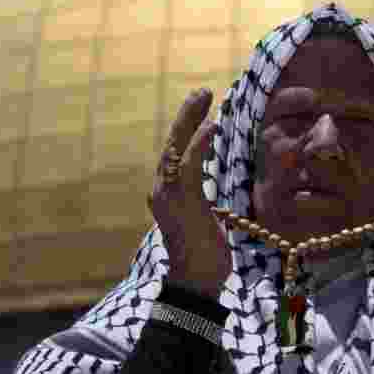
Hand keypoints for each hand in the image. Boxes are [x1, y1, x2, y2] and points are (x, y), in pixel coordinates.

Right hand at [148, 88, 230, 301]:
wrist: (197, 282)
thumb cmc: (204, 253)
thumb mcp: (203, 216)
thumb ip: (201, 196)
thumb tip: (212, 181)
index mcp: (166, 193)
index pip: (174, 153)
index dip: (187, 128)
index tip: (201, 107)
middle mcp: (161, 190)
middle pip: (171, 143)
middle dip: (186, 115)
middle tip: (203, 91)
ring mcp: (168, 196)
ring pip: (176, 148)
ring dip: (190, 120)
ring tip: (205, 96)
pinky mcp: (182, 202)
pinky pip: (189, 165)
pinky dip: (199, 143)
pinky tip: (211, 125)